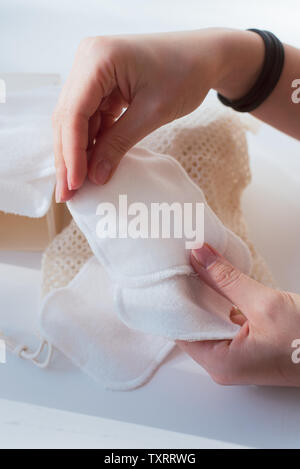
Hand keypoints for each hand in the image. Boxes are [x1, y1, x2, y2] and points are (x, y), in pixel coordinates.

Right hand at [52, 29, 227, 201]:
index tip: (76, 185)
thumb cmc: (185, 74)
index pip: (74, 113)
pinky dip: (90, 142)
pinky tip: (90, 166)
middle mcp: (87, 60)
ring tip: (76, 186)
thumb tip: (95, 177)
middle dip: (67, 158)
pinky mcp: (99, 84)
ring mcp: (91, 71)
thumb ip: (119, 144)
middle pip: (68, 117)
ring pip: (75, 120)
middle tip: (67, 194)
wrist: (204, 56)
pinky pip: (89, 117)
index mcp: (98, 58)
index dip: (73, 153)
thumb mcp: (153, 113)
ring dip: (76, 153)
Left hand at [177, 244, 299, 386]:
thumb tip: (200, 256)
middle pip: (191, 323)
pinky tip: (216, 281)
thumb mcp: (265, 304)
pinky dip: (220, 302)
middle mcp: (223, 364)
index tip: (166, 271)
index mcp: (220, 363)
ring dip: (204, 295)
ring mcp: (236, 356)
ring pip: (208, 320)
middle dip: (187, 293)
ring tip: (194, 266)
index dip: (172, 298)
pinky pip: (224, 322)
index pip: (179, 328)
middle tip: (178, 262)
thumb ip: (226, 279)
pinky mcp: (248, 347)